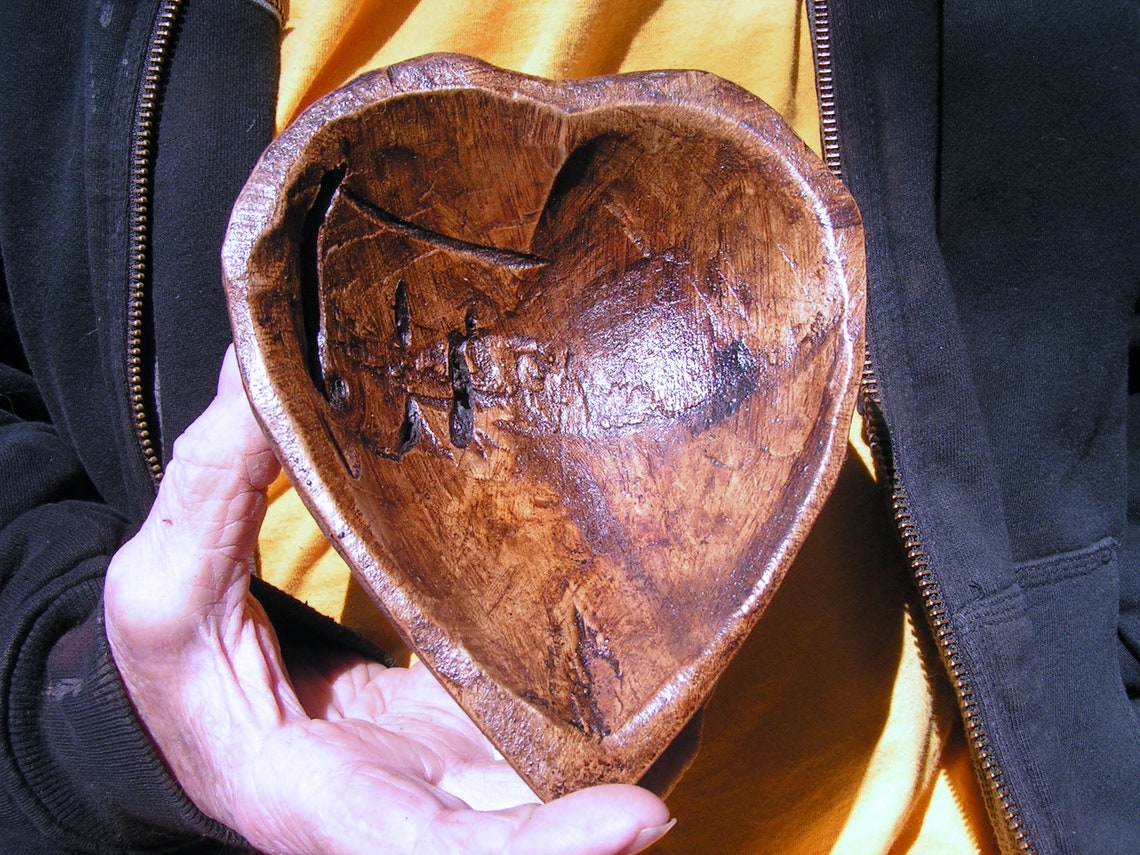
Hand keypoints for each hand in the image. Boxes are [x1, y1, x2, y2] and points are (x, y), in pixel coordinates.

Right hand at [104, 347, 671, 854]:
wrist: (208, 706)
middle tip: (694, 743)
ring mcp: (458, 775)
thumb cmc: (177, 669)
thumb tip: (263, 362)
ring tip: (700, 673)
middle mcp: (414, 807)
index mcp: (326, 800)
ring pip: (571, 784)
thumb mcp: (165, 588)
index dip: (538, 849)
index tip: (636, 819)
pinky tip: (660, 642)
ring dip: (646, 746)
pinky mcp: (480, 735)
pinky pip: (563, 730)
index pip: (442, 854)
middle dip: (618, 807)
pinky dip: (620, 705)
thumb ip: (215, 486)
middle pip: (533, 835)